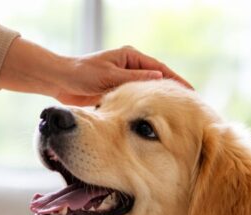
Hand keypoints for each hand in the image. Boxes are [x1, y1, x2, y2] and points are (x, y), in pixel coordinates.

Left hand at [54, 45, 192, 105]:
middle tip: (188, 107)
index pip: (160, 70)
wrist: (60, 81)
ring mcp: (124, 79)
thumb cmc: (81, 74)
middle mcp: (129, 67)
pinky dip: (144, 108)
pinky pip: (135, 100)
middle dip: (172, 93)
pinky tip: (152, 120)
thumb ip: (134, 79)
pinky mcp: (116, 92)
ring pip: (147, 92)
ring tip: (174, 116)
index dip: (176, 81)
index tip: (190, 93)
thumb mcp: (110, 76)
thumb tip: (159, 79)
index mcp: (130, 57)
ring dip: (158, 103)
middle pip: (157, 81)